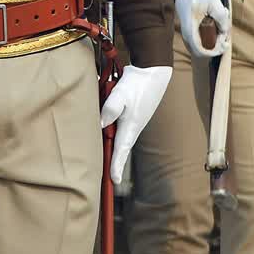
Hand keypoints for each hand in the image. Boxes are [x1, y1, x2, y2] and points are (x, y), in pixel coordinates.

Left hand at [101, 65, 172, 187]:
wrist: (152, 72)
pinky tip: (107, 134)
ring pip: (120, 137)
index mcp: (130, 127)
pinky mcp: (132, 113)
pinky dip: (114, 134)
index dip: (117, 166)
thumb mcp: (119, 96)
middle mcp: (132, 127)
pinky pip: (121, 127)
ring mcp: (133, 120)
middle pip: (120, 147)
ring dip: (114, 148)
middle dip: (115, 161)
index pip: (121, 151)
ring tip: (108, 161)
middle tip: (110, 177)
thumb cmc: (136, 85)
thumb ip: (109, 111)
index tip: (114, 181)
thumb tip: (100, 126)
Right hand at [175, 0, 230, 57]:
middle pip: (202, 51)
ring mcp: (188, 33)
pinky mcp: (190, 31)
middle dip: (216, 46)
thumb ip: (221, 18)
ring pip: (202, 45)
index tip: (224, 44)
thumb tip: (225, 31)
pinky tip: (217, 26)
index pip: (200, 51)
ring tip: (223, 28)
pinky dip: (211, 36)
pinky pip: (200, 40)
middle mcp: (187, 34)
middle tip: (225, 35)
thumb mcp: (213, 2)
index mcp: (190, 29)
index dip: (214, 52)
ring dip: (215, 40)